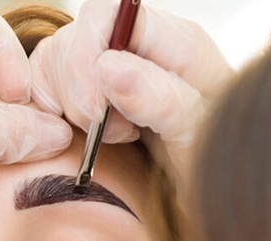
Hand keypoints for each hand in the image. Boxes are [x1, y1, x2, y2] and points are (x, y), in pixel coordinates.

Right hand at [29, 0, 231, 186]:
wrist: (222, 192)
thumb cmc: (220, 162)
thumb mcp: (200, 138)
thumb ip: (162, 100)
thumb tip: (108, 67)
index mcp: (175, 42)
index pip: (108, 12)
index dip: (87, 56)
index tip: (97, 111)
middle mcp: (141, 48)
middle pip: (74, 37)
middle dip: (76, 91)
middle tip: (108, 132)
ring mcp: (114, 71)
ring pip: (54, 61)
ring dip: (66, 106)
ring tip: (108, 138)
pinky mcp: (92, 96)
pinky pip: (48, 88)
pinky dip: (50, 117)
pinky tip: (82, 140)